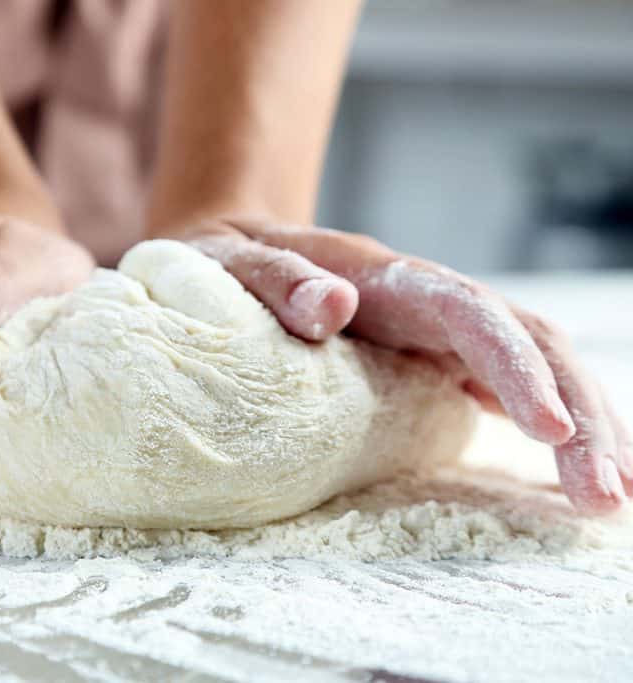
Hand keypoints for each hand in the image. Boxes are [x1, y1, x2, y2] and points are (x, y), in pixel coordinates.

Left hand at [155, 216, 629, 514]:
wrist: (228, 255)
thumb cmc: (224, 266)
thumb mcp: (231, 266)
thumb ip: (277, 281)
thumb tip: (333, 306)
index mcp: (389, 278)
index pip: (472, 314)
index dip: (516, 366)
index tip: (551, 428)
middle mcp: (429, 300)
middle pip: (528, 343)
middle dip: (578, 413)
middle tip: (607, 495)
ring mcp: (438, 330)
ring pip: (535, 366)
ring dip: (581, 427)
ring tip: (610, 499)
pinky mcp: (434, 358)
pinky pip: (507, 386)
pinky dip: (549, 425)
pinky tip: (572, 471)